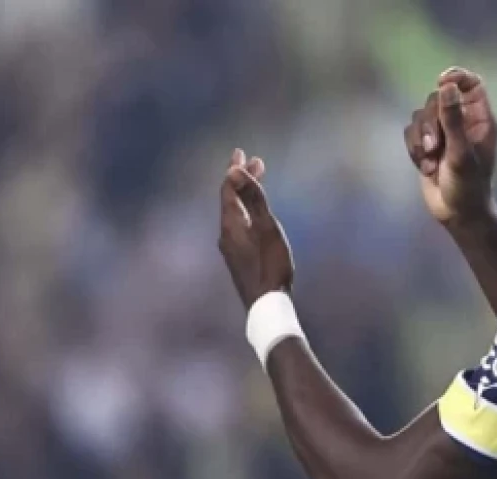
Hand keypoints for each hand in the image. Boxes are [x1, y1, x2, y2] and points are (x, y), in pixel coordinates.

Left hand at [218, 148, 293, 308]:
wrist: (266, 306)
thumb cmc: (271, 266)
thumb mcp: (267, 228)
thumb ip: (253, 199)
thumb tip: (234, 171)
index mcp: (231, 224)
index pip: (228, 190)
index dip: (235, 171)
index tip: (242, 153)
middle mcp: (226, 235)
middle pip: (230, 201)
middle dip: (240, 181)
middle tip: (253, 163)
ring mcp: (231, 249)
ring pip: (234, 214)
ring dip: (244, 196)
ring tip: (255, 184)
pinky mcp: (238, 260)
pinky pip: (238, 226)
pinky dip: (246, 212)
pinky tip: (254, 217)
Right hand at [403, 68, 496, 224]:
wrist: (456, 214)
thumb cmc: (468, 186)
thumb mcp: (461, 153)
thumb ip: (453, 119)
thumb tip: (446, 86)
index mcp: (480, 120)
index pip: (471, 84)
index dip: (456, 77)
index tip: (441, 83)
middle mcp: (462, 122)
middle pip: (437, 99)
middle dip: (430, 123)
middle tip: (434, 147)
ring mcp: (443, 133)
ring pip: (421, 116)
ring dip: (420, 139)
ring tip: (430, 163)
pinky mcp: (427, 145)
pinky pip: (411, 132)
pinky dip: (414, 149)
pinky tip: (426, 167)